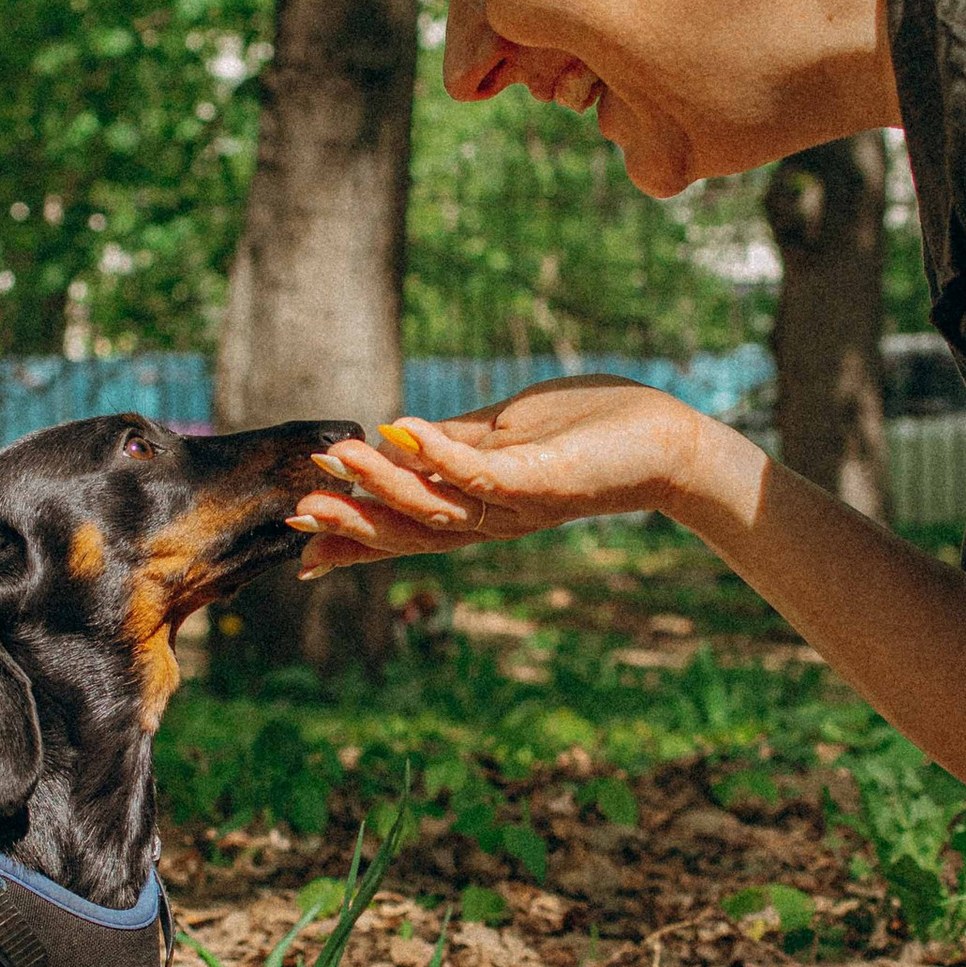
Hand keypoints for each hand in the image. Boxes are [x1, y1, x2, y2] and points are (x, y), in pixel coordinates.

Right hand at [292, 378, 714, 576]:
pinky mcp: (543, 479)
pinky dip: (440, 454)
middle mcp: (493, 518)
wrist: (667, 440)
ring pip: (437, 503)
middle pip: (411, 530)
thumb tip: (392, 436)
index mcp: (478, 508)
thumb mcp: (505, 432)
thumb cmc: (591, 427)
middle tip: (298, 511)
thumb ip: (453, 441)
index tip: (298, 539)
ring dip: (383, 482)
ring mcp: (517, 502)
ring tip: (336, 460)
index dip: (353, 536)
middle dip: (354, 520)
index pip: (405, 527)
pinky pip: (482, 472)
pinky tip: (402, 429)